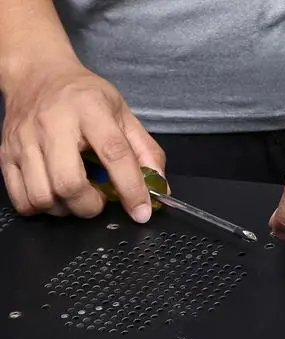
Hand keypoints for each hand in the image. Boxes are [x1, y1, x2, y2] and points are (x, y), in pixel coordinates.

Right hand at [0, 57, 164, 220]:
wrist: (36, 73)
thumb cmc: (84, 96)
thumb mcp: (123, 113)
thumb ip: (146, 151)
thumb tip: (160, 188)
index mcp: (89, 109)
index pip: (114, 153)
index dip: (131, 188)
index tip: (142, 211)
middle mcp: (52, 123)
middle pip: (69, 184)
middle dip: (90, 205)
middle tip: (98, 199)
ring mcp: (24, 140)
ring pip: (43, 197)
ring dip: (66, 209)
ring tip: (77, 196)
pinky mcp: (5, 153)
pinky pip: (21, 199)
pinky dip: (41, 208)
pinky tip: (55, 195)